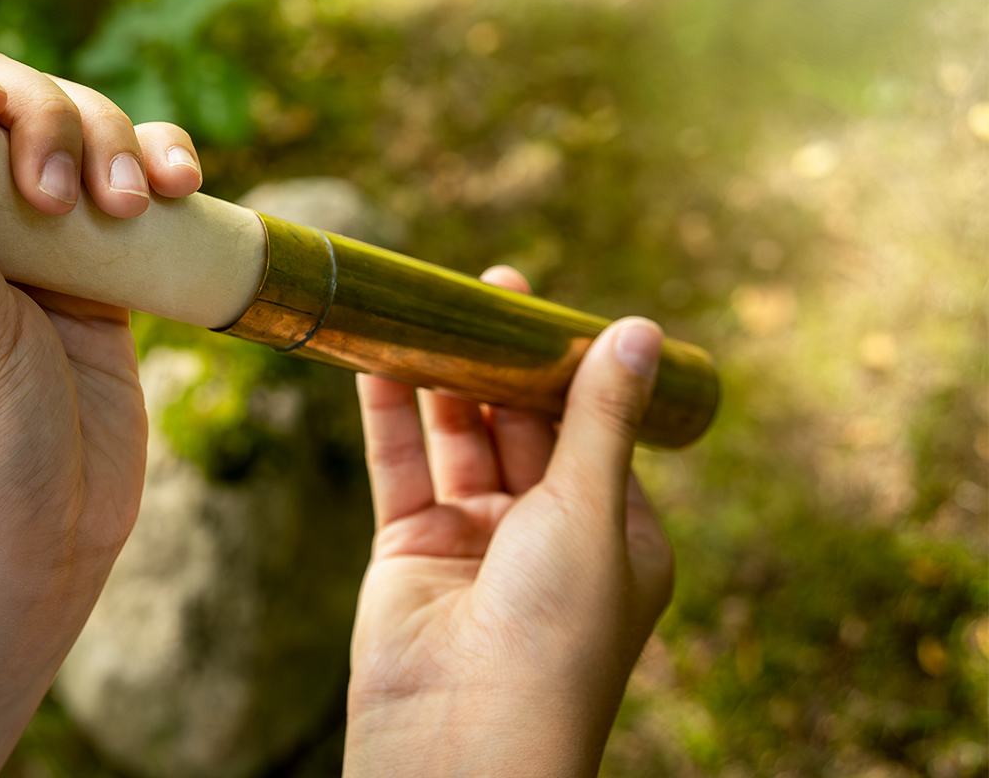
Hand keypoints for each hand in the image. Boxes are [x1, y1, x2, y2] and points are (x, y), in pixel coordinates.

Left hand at [0, 47, 202, 776]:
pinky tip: (180, 185)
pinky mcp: (89, 261)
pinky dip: (155, 163)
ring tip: (129, 208)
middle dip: (40, 117)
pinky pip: (123, 176)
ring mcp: (20, 236)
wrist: (49, 555)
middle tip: (62, 195)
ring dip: (108, 140)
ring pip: (66, 124)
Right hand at [343, 267, 674, 777]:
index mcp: (615, 536)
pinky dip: (391, 411)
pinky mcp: (410, 547)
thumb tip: (640, 330)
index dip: (572, 367)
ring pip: (459, 438)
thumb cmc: (555, 633)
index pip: (594, 430)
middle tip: (488, 289)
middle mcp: (547, 535)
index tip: (551, 306)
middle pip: (523, 426)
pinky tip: (381, 356)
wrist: (465, 736)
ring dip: (448, 376)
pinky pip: (402, 464)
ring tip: (434, 305)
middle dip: (506, 360)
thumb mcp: (589, 510)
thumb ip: (598, 417)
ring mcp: (475, 541)